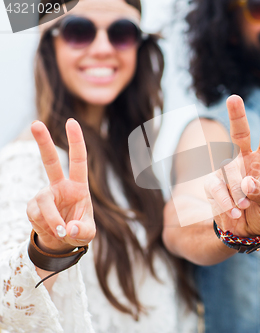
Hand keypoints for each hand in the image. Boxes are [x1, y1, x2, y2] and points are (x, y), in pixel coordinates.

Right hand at [27, 119, 94, 253]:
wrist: (60, 241)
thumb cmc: (78, 230)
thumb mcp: (87, 233)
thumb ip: (82, 231)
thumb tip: (68, 228)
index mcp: (78, 186)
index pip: (78, 160)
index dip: (76, 141)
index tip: (72, 122)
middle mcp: (60, 186)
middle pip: (50, 161)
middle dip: (43, 142)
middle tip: (35, 123)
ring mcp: (44, 195)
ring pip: (44, 203)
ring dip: (52, 220)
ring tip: (61, 232)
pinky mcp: (32, 206)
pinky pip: (36, 216)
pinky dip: (45, 226)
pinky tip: (50, 230)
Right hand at [204, 95, 259, 237]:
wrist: (245, 233)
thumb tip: (247, 184)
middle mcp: (245, 160)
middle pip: (239, 134)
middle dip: (237, 115)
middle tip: (233, 98)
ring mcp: (227, 171)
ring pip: (228, 167)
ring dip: (237, 188)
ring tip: (244, 207)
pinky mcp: (213, 184)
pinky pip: (216, 186)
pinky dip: (225, 200)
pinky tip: (234, 211)